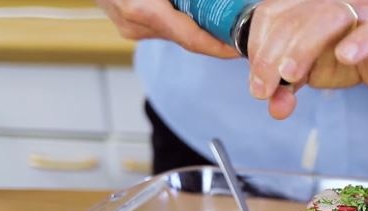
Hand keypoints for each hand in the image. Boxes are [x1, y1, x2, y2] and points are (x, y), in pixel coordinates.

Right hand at [96, 0, 238, 57]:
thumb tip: (209, 2)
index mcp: (144, 9)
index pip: (193, 40)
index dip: (220, 48)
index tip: (240, 49)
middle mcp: (134, 23)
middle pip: (186, 37)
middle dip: (213, 36)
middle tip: (239, 30)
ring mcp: (128, 25)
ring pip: (174, 31)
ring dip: (197, 26)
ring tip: (222, 20)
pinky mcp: (126, 21)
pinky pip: (161, 25)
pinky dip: (180, 20)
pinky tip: (196, 13)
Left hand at [247, 0, 367, 118]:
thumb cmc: (349, 56)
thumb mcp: (310, 74)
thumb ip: (287, 87)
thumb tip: (273, 105)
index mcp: (302, 5)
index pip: (269, 16)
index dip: (256, 48)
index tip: (257, 83)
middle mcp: (325, 1)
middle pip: (291, 20)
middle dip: (271, 57)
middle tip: (264, 90)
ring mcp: (356, 10)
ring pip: (325, 19)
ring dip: (303, 48)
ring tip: (290, 76)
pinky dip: (357, 43)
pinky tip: (345, 57)